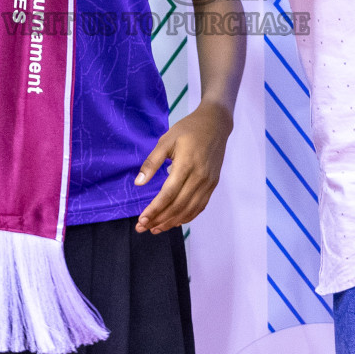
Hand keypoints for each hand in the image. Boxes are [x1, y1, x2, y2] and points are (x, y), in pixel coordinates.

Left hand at [135, 100, 232, 234]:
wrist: (216, 124)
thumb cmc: (188, 130)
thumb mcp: (166, 140)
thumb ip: (152, 162)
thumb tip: (138, 183)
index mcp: (186, 165)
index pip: (168, 194)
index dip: (155, 209)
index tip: (141, 220)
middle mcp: (199, 177)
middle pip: (178, 205)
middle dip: (159, 219)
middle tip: (143, 227)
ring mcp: (208, 183)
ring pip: (189, 209)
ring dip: (172, 222)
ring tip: (155, 228)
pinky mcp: (213, 184)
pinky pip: (200, 206)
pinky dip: (187, 217)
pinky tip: (175, 221)